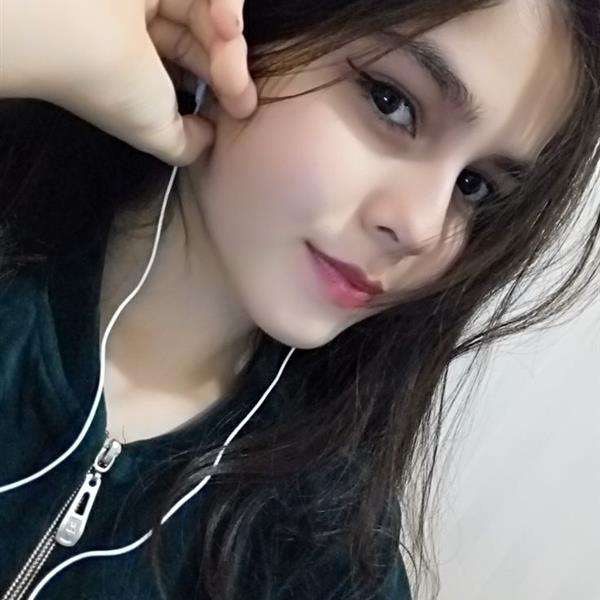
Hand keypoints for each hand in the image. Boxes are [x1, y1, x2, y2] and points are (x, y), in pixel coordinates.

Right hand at [1, 0, 255, 165]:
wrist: (68, 29)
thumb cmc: (110, 85)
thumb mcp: (156, 132)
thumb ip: (186, 143)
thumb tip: (210, 137)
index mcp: (142, 68)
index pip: (196, 69)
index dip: (227, 87)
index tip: (244, 107)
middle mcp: (144, 32)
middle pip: (208, 39)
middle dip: (231, 65)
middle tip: (238, 87)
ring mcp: (145, 0)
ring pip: (209, 10)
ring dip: (231, 35)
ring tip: (230, 43)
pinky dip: (228, 4)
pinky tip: (228, 21)